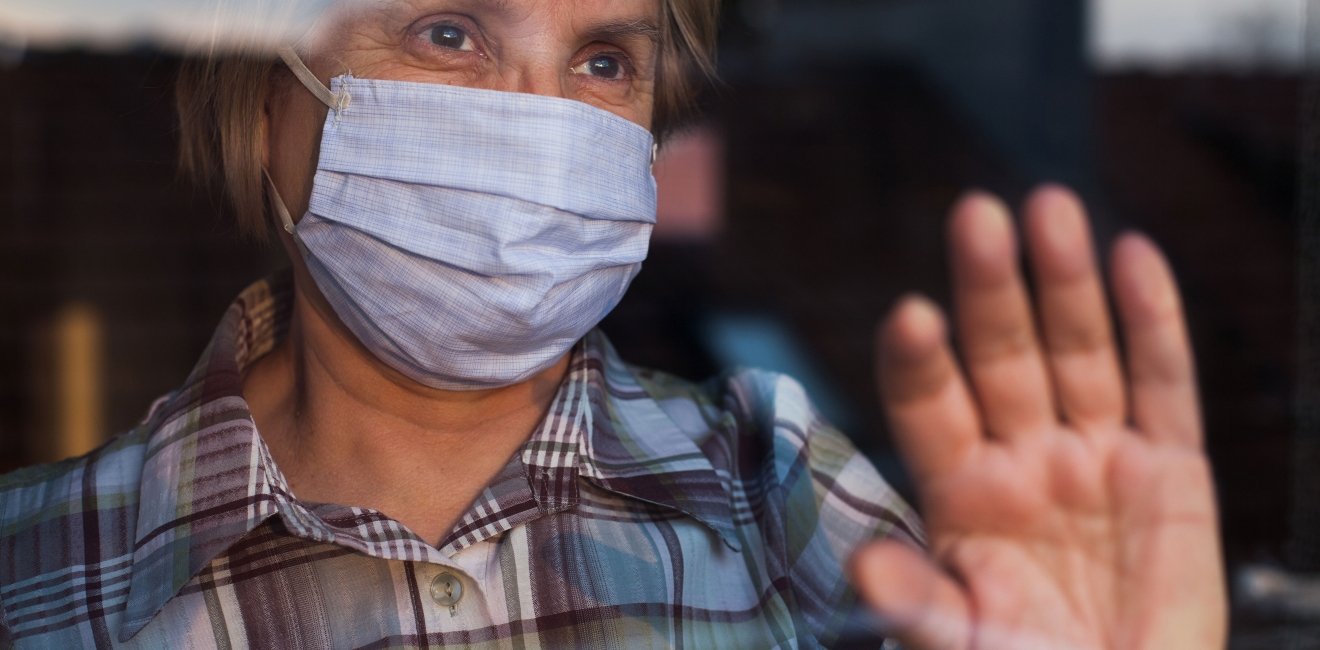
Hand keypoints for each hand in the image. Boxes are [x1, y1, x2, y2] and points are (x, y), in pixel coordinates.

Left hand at [850, 187, 1226, 648]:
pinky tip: (1134, 256)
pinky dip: (1154, 322)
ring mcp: (1095, 453)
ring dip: (1065, 281)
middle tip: (976, 214)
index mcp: (959, 488)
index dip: (918, 360)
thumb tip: (864, 564)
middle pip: (1000, 355)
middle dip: (989, 287)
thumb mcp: (962, 642)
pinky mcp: (1170, 467)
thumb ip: (918, 600)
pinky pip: (1163, 384)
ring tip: (1049, 209)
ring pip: (1077, 351)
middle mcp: (1022, 455)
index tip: (910, 316)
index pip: (926, 403)